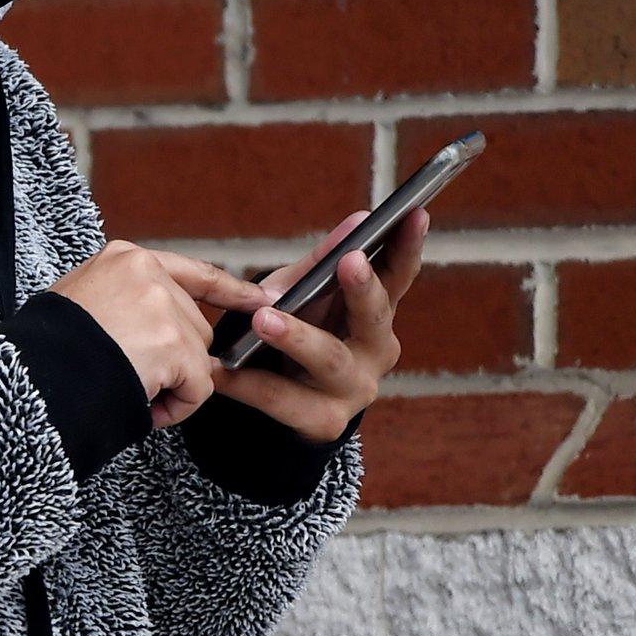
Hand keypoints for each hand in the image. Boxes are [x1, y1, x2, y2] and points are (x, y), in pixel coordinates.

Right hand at [48, 241, 274, 428]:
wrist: (33, 373)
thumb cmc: (48, 347)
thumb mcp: (81, 299)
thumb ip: (125, 300)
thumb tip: (160, 328)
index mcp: (126, 258)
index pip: (194, 272)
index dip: (230, 290)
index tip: (260, 299)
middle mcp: (148, 273)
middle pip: (195, 325)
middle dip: (177, 359)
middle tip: (136, 378)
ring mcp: (162, 307)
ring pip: (198, 358)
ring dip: (173, 385)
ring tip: (132, 391)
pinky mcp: (173, 344)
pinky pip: (198, 388)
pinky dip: (176, 407)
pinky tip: (144, 405)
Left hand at [210, 208, 429, 441]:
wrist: (278, 405)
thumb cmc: (298, 332)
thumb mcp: (306, 296)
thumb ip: (324, 264)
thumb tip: (359, 220)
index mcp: (376, 314)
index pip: (398, 276)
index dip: (409, 246)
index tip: (415, 214)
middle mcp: (376, 352)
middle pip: (374, 318)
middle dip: (363, 289)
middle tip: (349, 260)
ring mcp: (354, 390)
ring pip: (329, 359)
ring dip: (296, 336)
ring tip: (262, 319)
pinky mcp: (322, 422)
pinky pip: (281, 399)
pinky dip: (247, 383)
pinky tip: (220, 370)